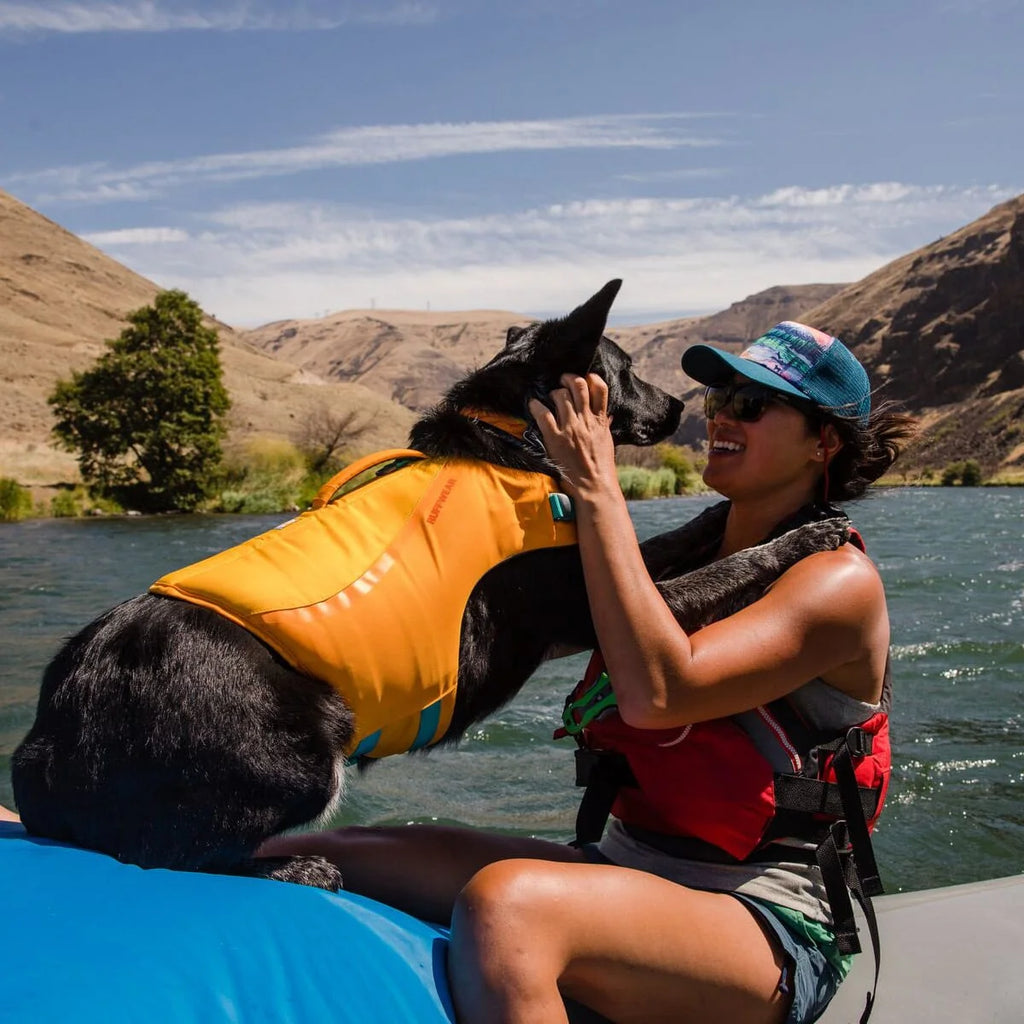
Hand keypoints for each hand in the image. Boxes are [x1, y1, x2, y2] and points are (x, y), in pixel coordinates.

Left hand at [528, 374, 617, 501]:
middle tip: (562, 382)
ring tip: (550, 397)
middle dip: (568, 379)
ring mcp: (570, 428)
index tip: (584, 378)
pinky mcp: (555, 438)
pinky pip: (543, 414)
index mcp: (600, 421)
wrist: (594, 486)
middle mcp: (585, 420)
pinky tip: (533, 404)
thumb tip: (607, 415)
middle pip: (578, 386)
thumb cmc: (601, 467)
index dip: (590, 378)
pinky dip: (536, 406)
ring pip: (560, 395)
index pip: (600, 388)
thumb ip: (604, 426)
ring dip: (554, 393)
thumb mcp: (607, 441)